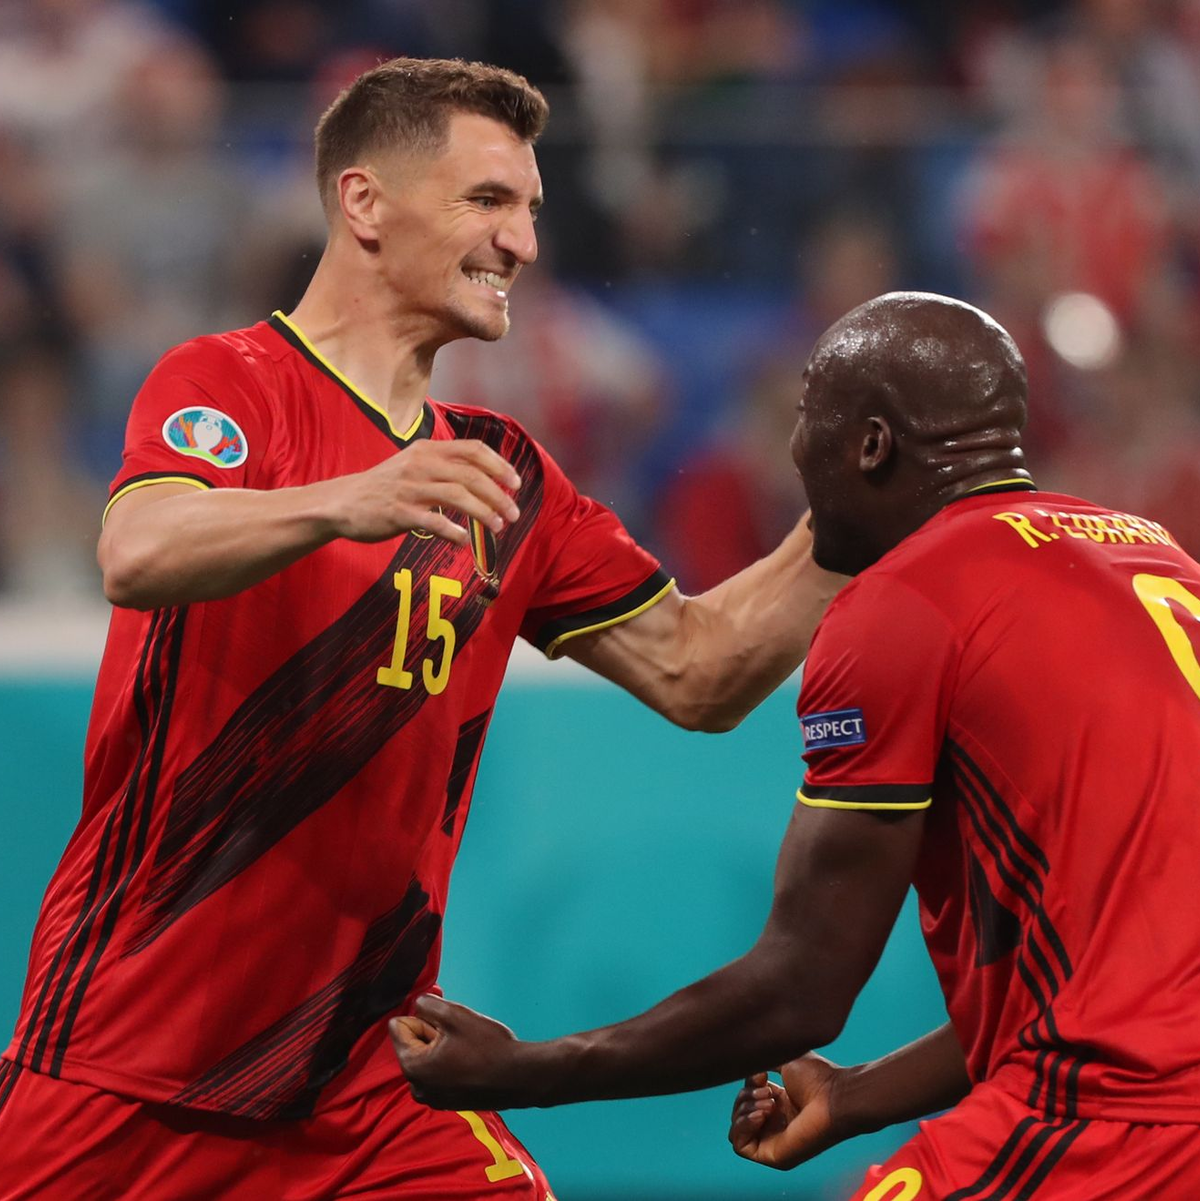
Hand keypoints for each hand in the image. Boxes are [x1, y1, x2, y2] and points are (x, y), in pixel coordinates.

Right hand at [326, 439, 520, 544]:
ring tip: (498, 527)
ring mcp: (409, 488)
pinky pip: (433, 521)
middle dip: (498, 495)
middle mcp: (420, 464)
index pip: (473, 449)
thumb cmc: (385, 487)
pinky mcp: (398, 512)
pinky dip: (454, 531)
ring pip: (457, 495)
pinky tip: (464, 541)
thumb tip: (487, 478)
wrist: (342, 502)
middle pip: (471, 475)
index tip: (516, 484)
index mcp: (428, 449)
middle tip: (514, 514)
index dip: (500, 465)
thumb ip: (446, 467)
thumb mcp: (414, 465)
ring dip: (484, 512)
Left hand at [390, 994, 528, 1109]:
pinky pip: (438, 1072)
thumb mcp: (455, 1015)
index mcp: (412, 1067)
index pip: (398, 1027)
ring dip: (442, 1046)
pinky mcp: (448, 1102)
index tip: (446, 1024)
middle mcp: (417, 1087)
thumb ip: (427, 1004)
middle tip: (460, 1034)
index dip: (422, 1018)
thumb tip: (417, 1004)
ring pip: (427, 1056)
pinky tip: (472, 1061)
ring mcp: (433, 1098)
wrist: (519, 1077)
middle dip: (432, 1032)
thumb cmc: (487, 1047)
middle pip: (413, 1043)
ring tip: (468, 1047)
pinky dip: (450, 1061)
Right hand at [728, 1053, 842, 1170]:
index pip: (747, 1097)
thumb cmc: (819, 1079)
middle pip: (739, 1112)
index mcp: (780, 1103)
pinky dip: (743, 1127)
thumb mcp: (787, 1060)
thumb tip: (746, 1059)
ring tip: (769, 1104)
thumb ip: (765, 1060)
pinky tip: (761, 1115)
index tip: (762, 1075)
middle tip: (768, 1092)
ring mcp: (773, 1140)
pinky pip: (741, 1146)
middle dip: (746, 1097)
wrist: (835, 1098)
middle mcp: (775, 1122)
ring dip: (744, 1111)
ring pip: (736, 1128)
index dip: (748, 1084)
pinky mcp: (772, 1155)